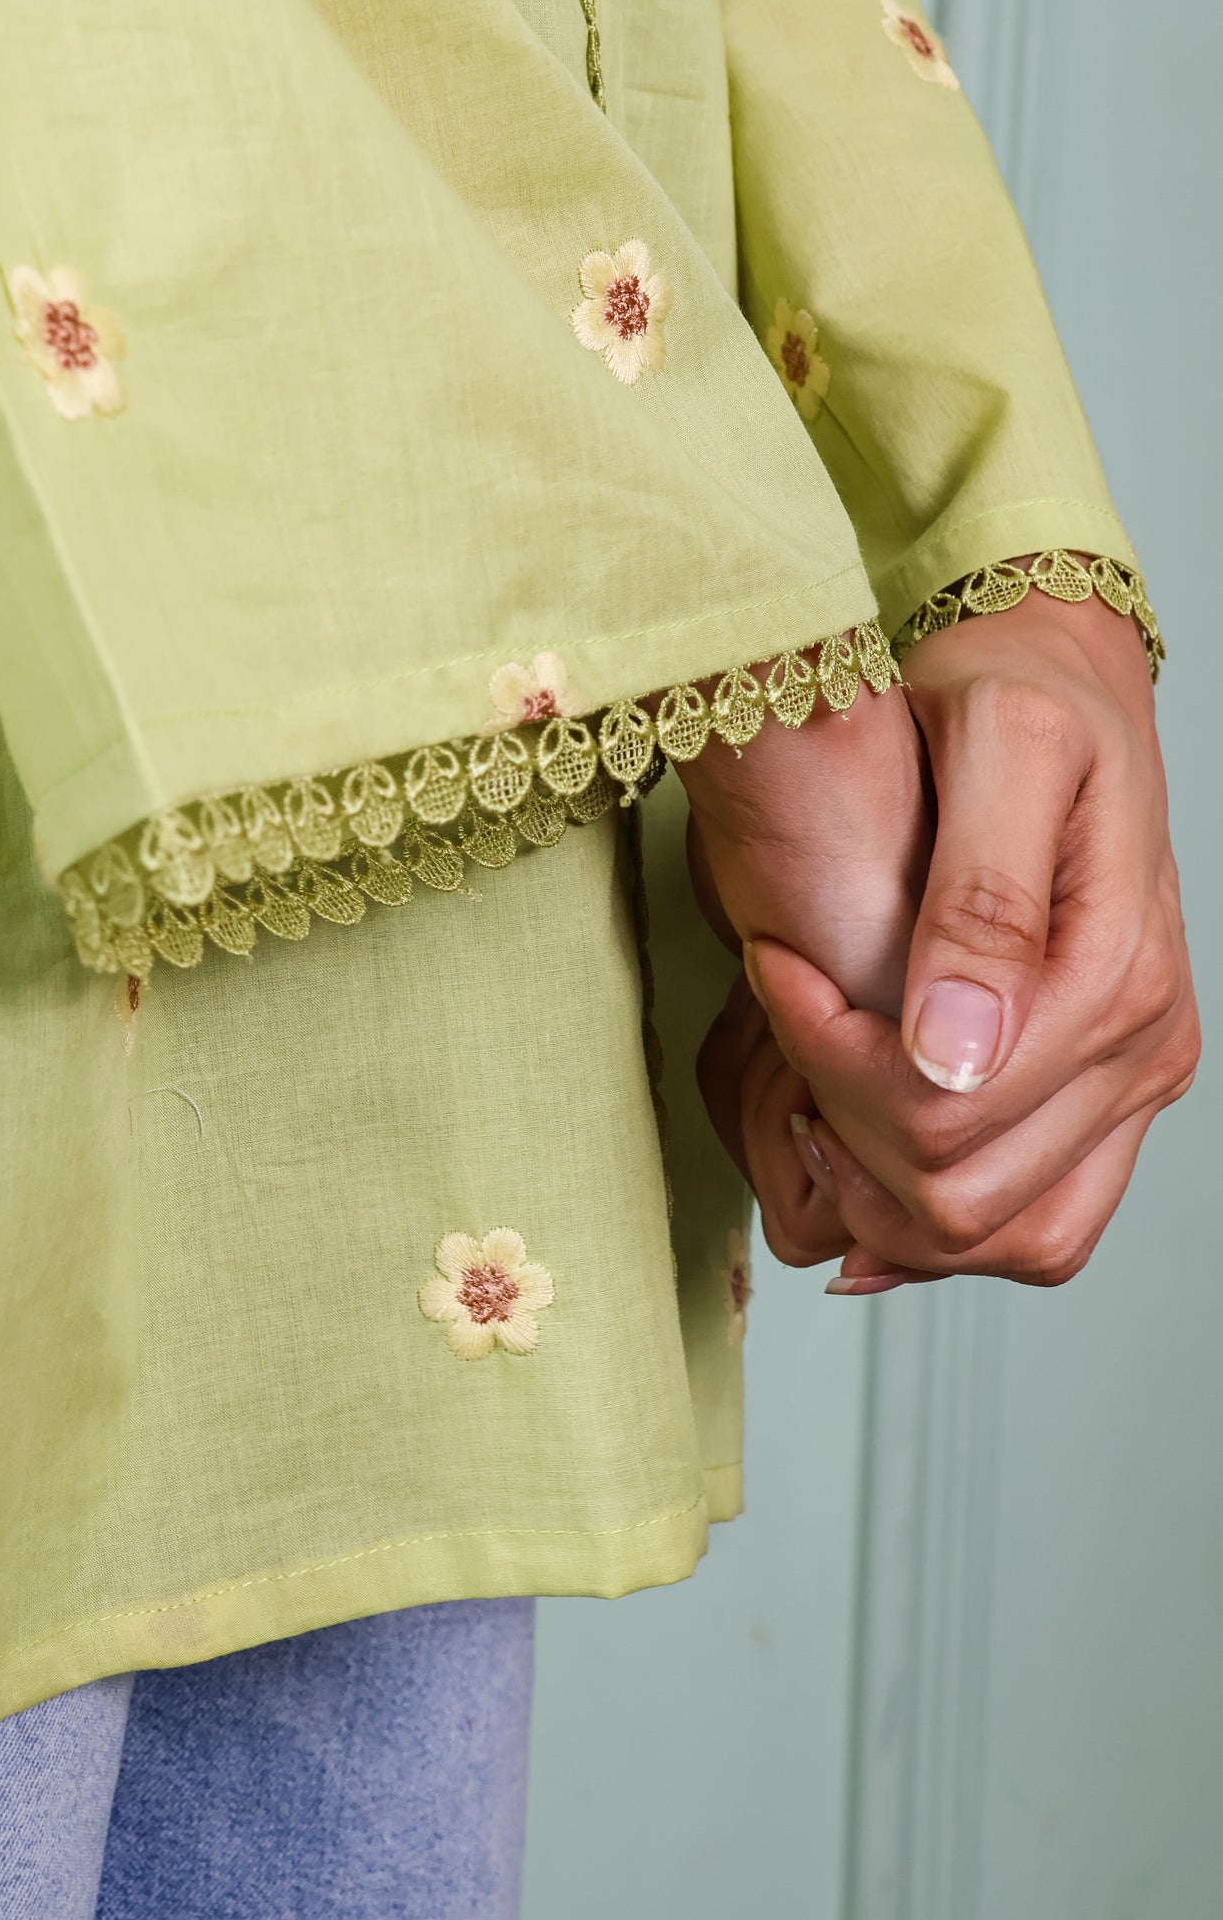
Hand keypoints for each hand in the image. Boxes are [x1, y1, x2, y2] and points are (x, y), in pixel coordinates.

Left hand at [694, 590, 1198, 1290]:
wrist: (1057, 679)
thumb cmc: (1016, 692)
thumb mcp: (995, 747)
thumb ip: (980, 901)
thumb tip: (956, 1058)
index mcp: (1116, 974)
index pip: (943, 1112)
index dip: (830, 1057)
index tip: (774, 968)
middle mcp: (1145, 1049)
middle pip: (964, 1198)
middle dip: (843, 1128)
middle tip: (784, 1024)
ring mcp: (1133, 1086)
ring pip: (1000, 1240)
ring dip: (882, 1196)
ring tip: (810, 1090)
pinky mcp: (1106, 1100)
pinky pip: (1031, 1224)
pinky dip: (931, 1216)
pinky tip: (855, 1142)